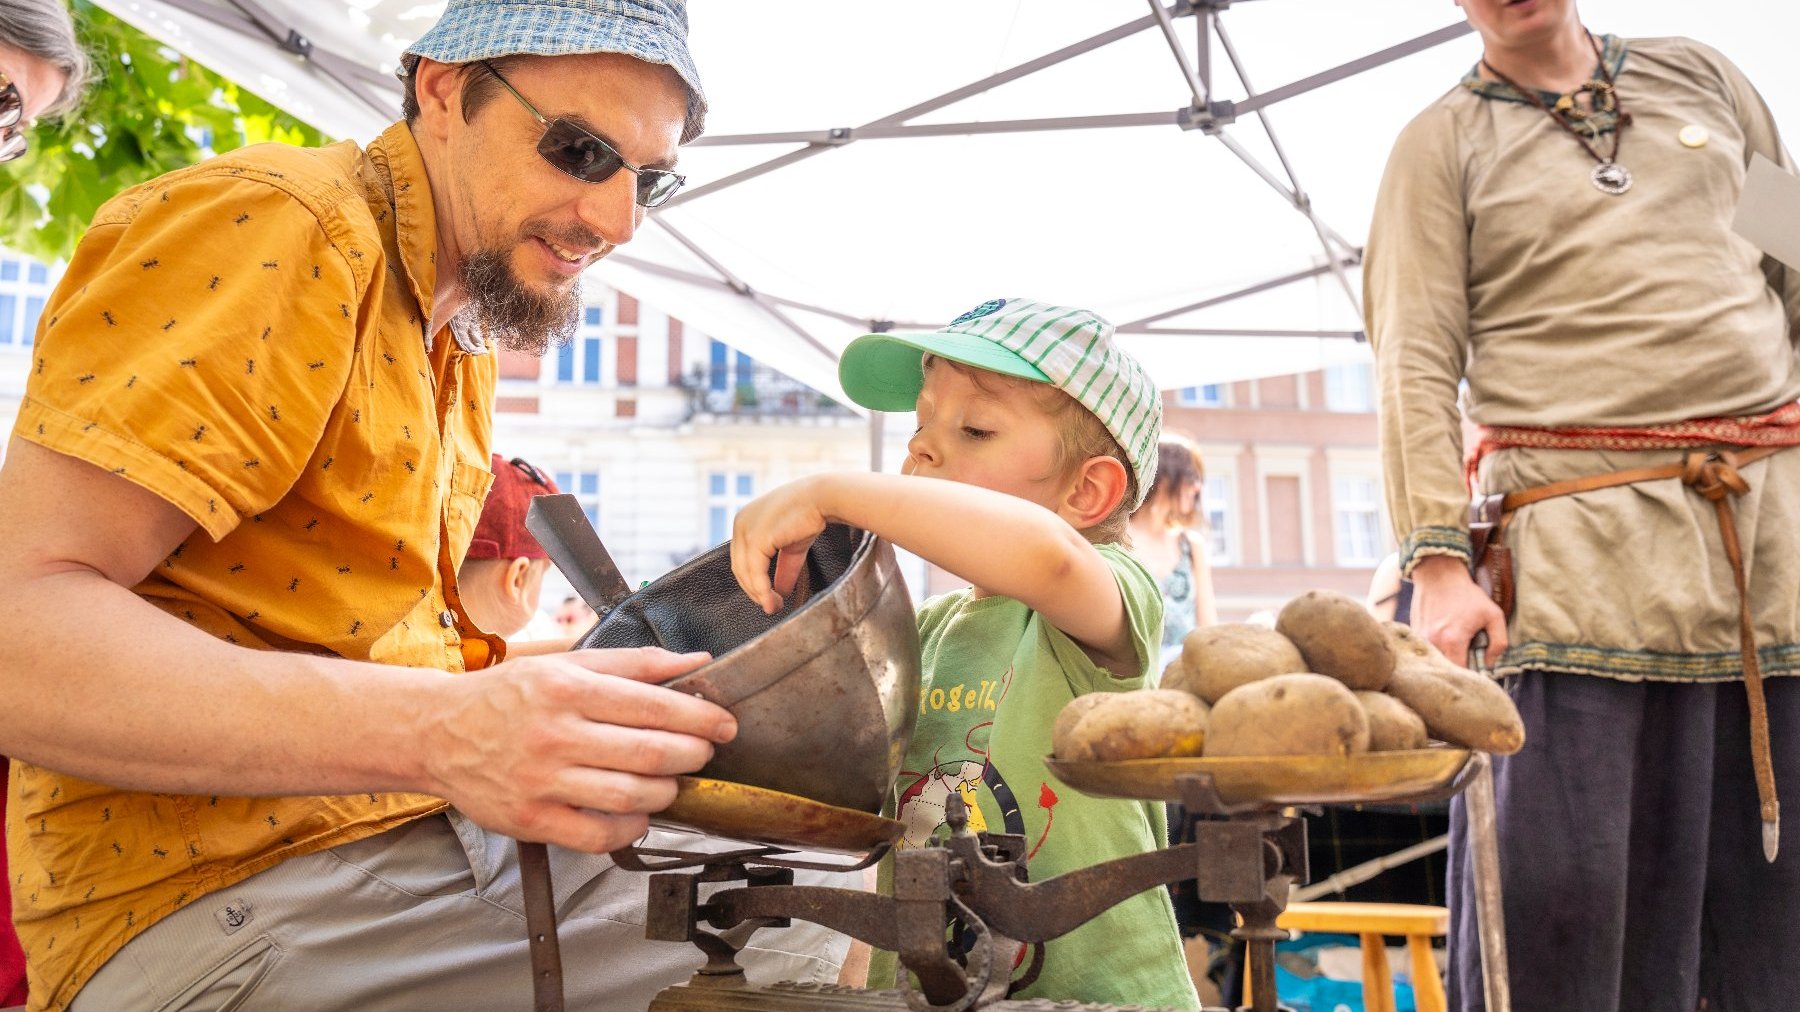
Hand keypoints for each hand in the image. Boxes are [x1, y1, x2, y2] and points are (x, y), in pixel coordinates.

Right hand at [422, 646, 732, 851]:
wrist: (438, 732)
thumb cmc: (507, 696)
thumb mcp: (567, 663)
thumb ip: (635, 663)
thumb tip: (696, 661)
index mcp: (567, 688)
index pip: (654, 705)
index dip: (701, 717)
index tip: (724, 724)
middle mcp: (555, 734)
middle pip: (650, 753)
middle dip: (693, 754)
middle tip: (703, 752)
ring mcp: (542, 781)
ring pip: (630, 796)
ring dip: (666, 791)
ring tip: (671, 780)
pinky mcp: (532, 819)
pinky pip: (599, 836)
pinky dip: (631, 828)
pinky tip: (637, 813)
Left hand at [730, 476, 832, 614]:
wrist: (823, 498)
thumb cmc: (810, 516)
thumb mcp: (791, 545)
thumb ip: (783, 567)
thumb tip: (781, 593)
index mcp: (744, 520)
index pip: (741, 557)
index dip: (753, 579)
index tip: (767, 596)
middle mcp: (740, 523)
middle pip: (740, 567)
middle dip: (754, 590)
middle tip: (770, 606)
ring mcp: (746, 530)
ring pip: (746, 573)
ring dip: (759, 594)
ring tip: (773, 607)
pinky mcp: (756, 539)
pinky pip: (755, 573)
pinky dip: (763, 590)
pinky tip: (773, 601)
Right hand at [1410, 555, 1507, 667]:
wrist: (1438, 575)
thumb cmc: (1467, 594)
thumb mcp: (1493, 614)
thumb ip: (1499, 642)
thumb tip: (1490, 663)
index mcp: (1453, 641)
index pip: (1461, 672)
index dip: (1471, 675)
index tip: (1477, 671)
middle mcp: (1433, 642)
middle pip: (1445, 669)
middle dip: (1457, 669)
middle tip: (1467, 660)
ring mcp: (1420, 638)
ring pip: (1434, 661)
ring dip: (1444, 659)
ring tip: (1455, 647)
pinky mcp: (1413, 633)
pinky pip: (1425, 650)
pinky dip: (1434, 649)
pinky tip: (1442, 637)